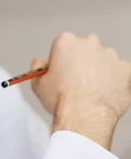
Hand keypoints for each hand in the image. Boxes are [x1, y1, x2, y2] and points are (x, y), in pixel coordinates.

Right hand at [31, 32, 130, 149]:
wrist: (86, 116)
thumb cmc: (64, 99)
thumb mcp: (37, 84)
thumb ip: (37, 68)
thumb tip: (40, 63)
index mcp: (66, 42)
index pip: (63, 44)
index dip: (62, 58)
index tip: (62, 70)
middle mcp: (89, 44)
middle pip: (86, 48)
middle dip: (83, 60)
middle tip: (78, 79)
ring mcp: (110, 56)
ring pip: (105, 59)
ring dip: (100, 69)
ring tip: (93, 89)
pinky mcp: (126, 70)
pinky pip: (122, 72)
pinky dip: (116, 80)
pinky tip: (106, 92)